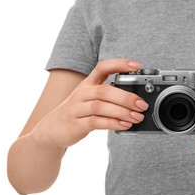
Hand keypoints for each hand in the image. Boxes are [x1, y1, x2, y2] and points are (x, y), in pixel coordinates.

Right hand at [34, 59, 148, 148]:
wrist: (52, 130)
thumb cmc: (78, 112)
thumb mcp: (90, 99)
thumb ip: (110, 97)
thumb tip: (138, 101)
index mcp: (88, 84)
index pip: (102, 67)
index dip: (120, 64)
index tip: (137, 66)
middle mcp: (81, 93)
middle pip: (105, 90)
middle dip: (126, 97)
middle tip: (142, 104)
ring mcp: (77, 109)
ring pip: (100, 106)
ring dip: (122, 112)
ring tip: (137, 117)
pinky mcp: (76, 124)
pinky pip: (96, 122)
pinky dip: (113, 123)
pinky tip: (125, 125)